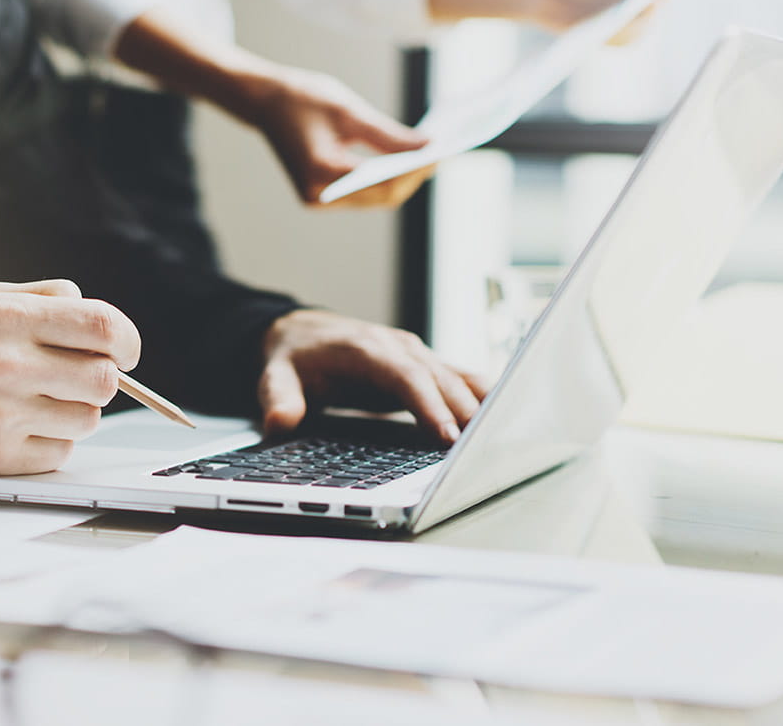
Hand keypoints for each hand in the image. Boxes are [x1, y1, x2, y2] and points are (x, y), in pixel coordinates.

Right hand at [0, 280, 141, 475]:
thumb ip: (40, 298)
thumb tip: (91, 311)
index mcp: (4, 318)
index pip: (102, 325)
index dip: (127, 339)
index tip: (125, 349)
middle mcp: (6, 365)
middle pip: (105, 379)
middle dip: (103, 376)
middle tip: (81, 374)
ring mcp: (3, 415)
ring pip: (88, 419)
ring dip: (76, 409)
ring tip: (41, 398)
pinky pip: (60, 452)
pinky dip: (52, 441)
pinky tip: (20, 425)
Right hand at [237, 65, 432, 206]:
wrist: (264, 101)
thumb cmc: (303, 98)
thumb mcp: (350, 110)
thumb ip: (389, 135)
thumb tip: (428, 148)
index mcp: (321, 172)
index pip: (381, 182)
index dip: (414, 170)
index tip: (442, 153)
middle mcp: (318, 195)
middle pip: (381, 195)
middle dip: (412, 176)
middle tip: (441, 153)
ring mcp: (317, 199)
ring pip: (374, 198)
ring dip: (401, 179)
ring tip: (428, 156)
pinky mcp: (319, 194)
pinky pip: (362, 193)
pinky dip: (384, 178)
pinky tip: (404, 161)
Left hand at [258, 310, 487, 444]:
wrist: (301, 331)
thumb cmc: (293, 357)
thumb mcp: (275, 375)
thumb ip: (278, 399)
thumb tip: (279, 423)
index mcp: (366, 349)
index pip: (405, 375)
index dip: (429, 404)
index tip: (445, 436)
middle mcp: (397, 347)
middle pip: (440, 379)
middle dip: (464, 413)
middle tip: (483, 450)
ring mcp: (415, 354)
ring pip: (457, 377)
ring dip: (482, 405)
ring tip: (507, 436)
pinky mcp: (423, 365)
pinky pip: (459, 378)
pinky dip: (483, 396)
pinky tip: (508, 416)